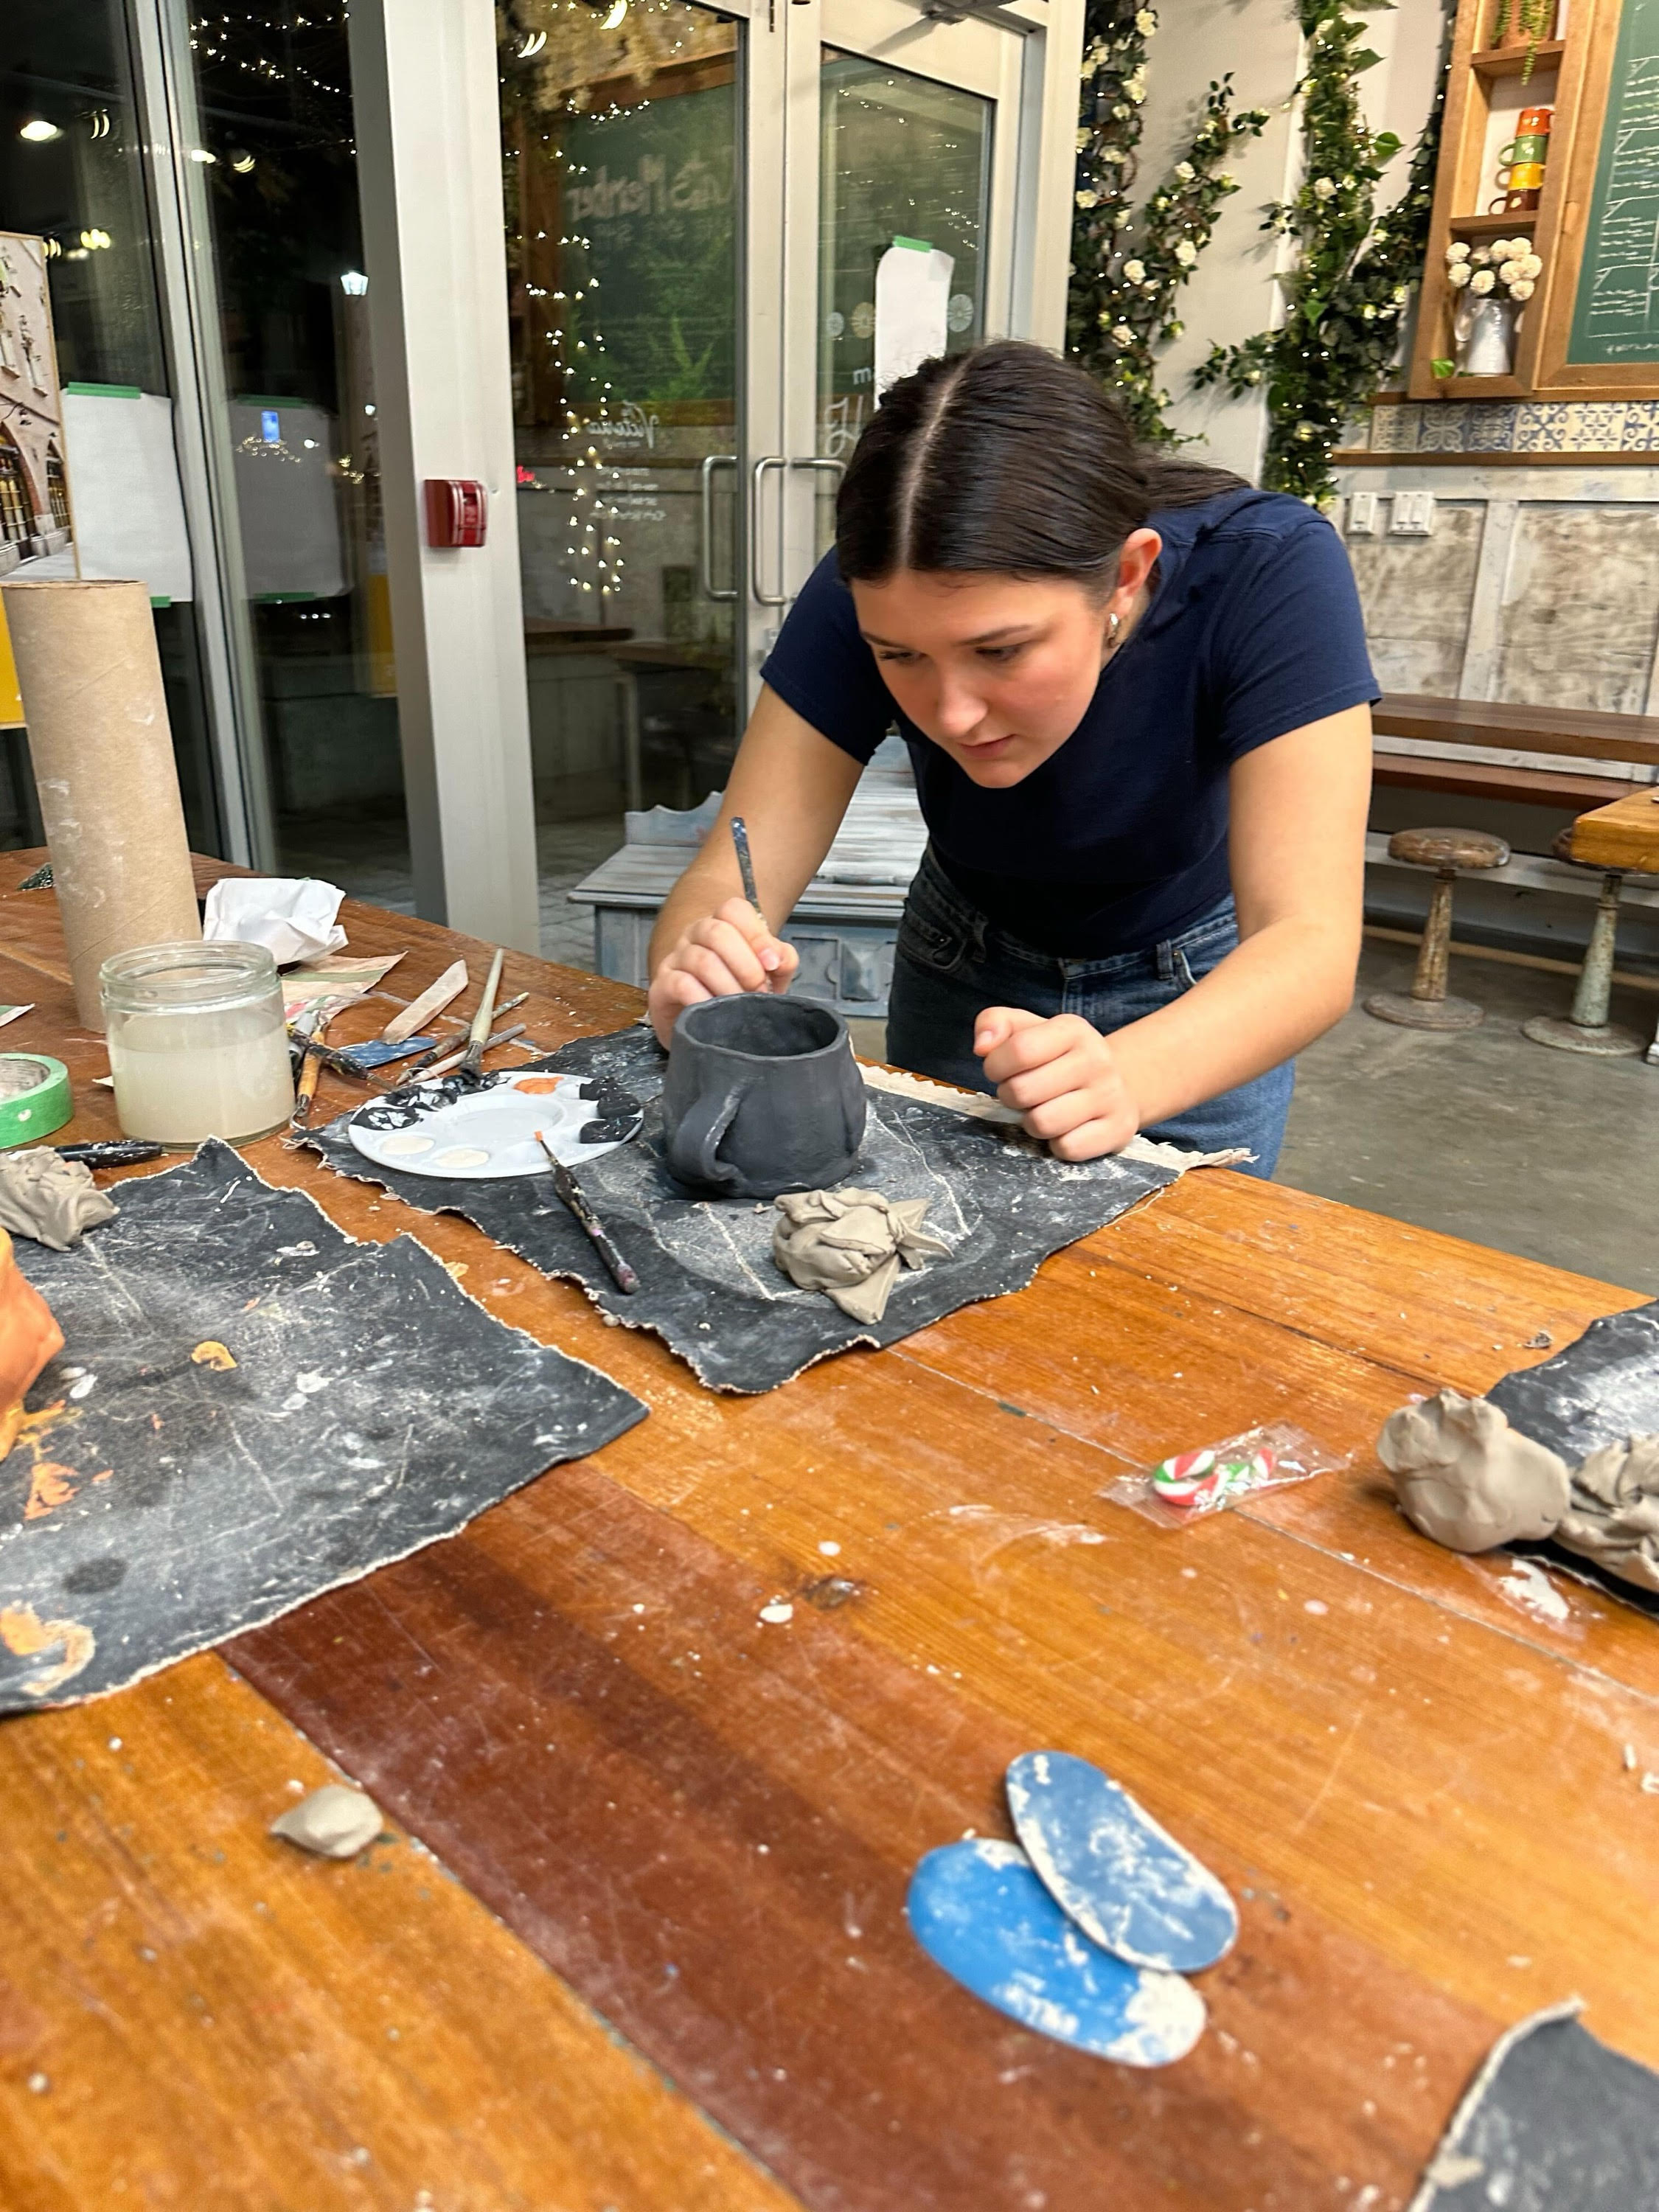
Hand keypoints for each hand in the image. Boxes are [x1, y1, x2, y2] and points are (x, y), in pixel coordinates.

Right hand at [647, 897, 799, 1045]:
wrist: (704, 1025)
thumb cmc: (737, 993)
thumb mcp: (769, 975)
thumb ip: (781, 960)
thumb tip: (776, 959)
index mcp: (721, 925)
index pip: (733, 910)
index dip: (756, 935)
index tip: (772, 964)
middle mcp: (694, 935)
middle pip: (717, 931)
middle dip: (746, 965)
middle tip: (758, 991)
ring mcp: (675, 959)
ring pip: (702, 959)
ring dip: (729, 986)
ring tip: (740, 1008)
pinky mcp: (661, 986)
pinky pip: (681, 984)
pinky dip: (704, 999)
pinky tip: (716, 1012)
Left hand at [975, 1007, 1138, 1161]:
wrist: (1118, 1082)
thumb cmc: (1059, 1058)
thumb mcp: (1027, 1029)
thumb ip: (994, 1024)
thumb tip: (981, 1046)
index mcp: (1072, 1030)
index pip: (1019, 1050)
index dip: (996, 1067)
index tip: (999, 1071)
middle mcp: (1097, 1059)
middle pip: (1023, 1091)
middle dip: (1011, 1096)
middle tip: (1021, 1094)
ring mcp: (1111, 1096)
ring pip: (1043, 1123)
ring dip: (1032, 1122)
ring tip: (1042, 1110)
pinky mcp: (1119, 1129)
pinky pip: (1067, 1148)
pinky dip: (1057, 1144)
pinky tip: (1065, 1129)